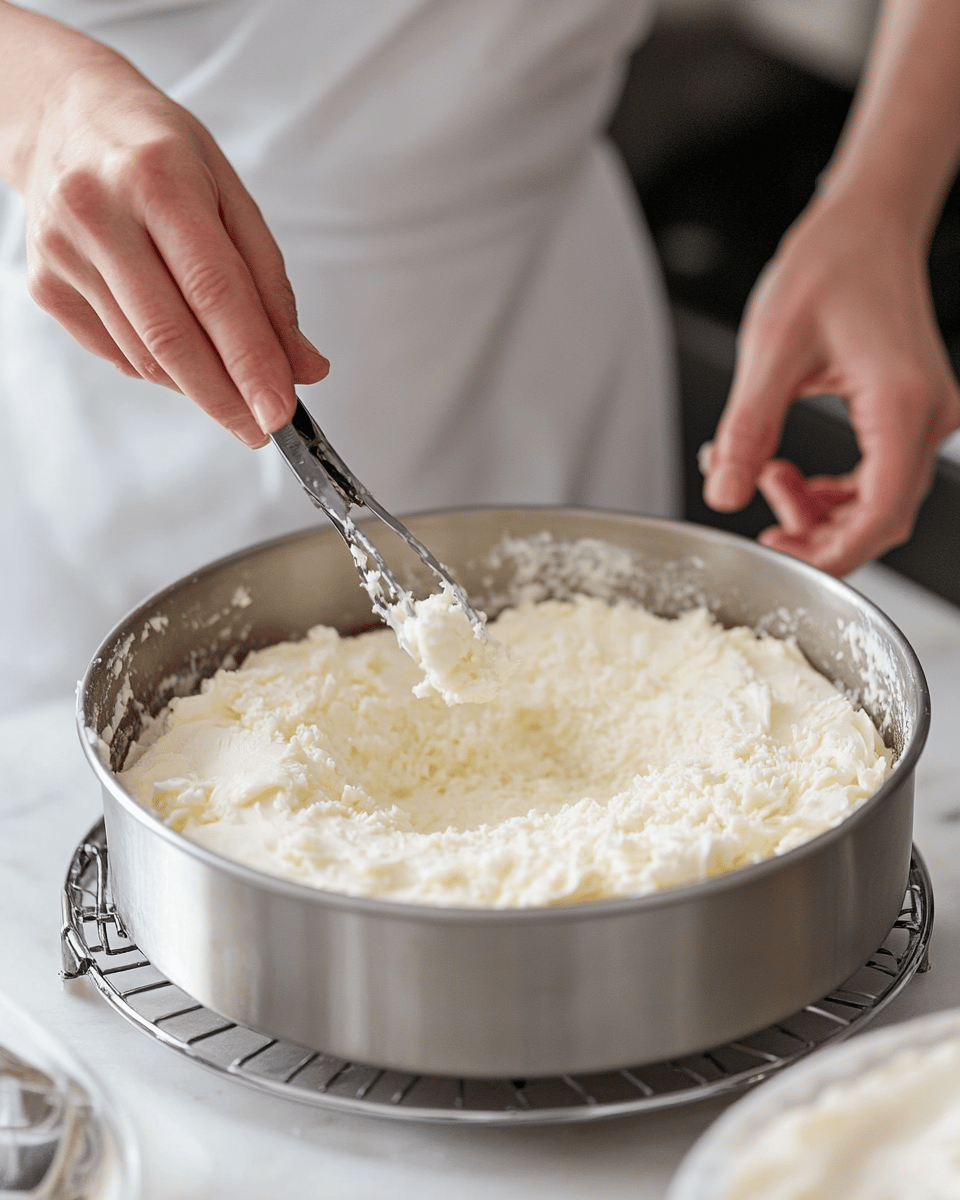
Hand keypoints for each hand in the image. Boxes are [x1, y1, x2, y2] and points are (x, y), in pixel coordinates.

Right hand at [17, 53, 327, 445]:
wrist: (64, 116)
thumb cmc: (158, 153)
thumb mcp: (230, 196)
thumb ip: (269, 285)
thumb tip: (303, 365)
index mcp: (158, 178)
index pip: (214, 292)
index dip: (251, 361)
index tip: (281, 410)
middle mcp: (99, 212)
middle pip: (172, 337)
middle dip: (226, 397)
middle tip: (263, 429)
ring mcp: (64, 252)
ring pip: (144, 355)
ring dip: (199, 389)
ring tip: (235, 396)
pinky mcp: (45, 285)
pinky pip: (118, 353)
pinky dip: (162, 371)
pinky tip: (185, 361)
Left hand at [703, 194, 959, 575]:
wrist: (864, 224)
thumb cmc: (827, 268)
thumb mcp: (769, 351)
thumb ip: (747, 430)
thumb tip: (723, 493)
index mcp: (901, 406)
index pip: (879, 515)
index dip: (828, 552)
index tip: (777, 555)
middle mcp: (926, 417)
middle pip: (882, 518)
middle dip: (816, 533)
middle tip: (759, 523)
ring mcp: (924, 417)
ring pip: (878, 502)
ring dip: (819, 511)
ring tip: (764, 479)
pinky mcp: (909, 414)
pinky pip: (877, 475)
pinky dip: (831, 489)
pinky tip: (786, 471)